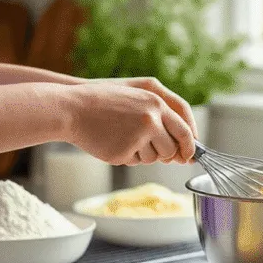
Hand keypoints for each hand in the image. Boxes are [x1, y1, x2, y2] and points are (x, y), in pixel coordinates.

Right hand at [62, 82, 195, 165]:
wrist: (72, 109)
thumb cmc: (106, 104)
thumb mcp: (137, 99)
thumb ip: (161, 118)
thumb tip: (184, 147)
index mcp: (156, 103)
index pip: (185, 131)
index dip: (190, 147)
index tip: (189, 156)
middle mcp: (150, 119)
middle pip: (172, 150)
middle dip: (166, 155)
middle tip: (149, 148)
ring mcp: (137, 136)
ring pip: (155, 158)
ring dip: (144, 155)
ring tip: (124, 138)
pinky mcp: (124, 151)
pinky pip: (136, 162)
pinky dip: (128, 157)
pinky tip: (114, 143)